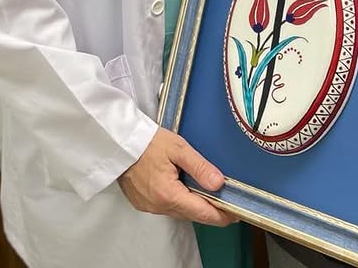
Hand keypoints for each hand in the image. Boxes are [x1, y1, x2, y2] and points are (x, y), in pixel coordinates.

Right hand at [117, 127, 236, 225]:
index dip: (223, 215)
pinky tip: (185, 188)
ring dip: (195, 205)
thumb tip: (219, 183)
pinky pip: (168, 207)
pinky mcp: (143, 203)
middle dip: (211, 209)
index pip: (203, 213)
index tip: (237, 211)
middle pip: (193, 215)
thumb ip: (200, 167)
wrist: (119, 142)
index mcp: (168, 195)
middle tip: (227, 199)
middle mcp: (159, 206)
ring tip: (209, 192)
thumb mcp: (178, 148)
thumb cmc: (148, 142)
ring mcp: (150, 206)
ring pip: (181, 212)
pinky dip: (180, 201)